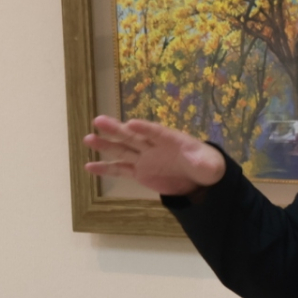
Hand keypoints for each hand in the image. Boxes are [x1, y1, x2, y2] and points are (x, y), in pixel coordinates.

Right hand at [83, 116, 225, 196]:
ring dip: (105, 145)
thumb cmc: (206, 165)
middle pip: (133, 136)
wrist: (199, 177)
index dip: (145, 128)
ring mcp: (145, 158)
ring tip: (87, 138)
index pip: (156, 132)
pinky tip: (89, 166)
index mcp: (171, 140)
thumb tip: (202, 164)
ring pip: (122, 150)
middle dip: (117, 129)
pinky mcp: (140, 172)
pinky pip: (120, 170)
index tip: (131, 123)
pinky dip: (105, 168)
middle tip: (98, 120)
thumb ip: (204, 163)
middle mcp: (154, 146)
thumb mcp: (210, 165)